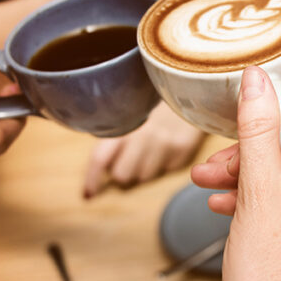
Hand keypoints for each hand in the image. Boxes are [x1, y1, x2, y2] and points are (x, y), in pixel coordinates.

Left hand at [82, 103, 204, 195]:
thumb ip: (115, 133)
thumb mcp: (131, 110)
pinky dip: (163, 163)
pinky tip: (166, 145)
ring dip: (143, 169)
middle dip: (121, 172)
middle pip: (122, 175)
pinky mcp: (182, 150)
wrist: (192, 85)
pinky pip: (165, 171)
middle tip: (127, 160)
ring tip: (150, 149)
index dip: (92, 179)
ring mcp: (164, 144)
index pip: (101, 158)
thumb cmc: (155, 101)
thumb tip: (99, 165)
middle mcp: (143, 135)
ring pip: (143, 177)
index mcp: (124, 123)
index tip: (88, 194)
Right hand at [191, 67, 280, 280]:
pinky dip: (270, 203)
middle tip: (208, 170)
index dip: (262, 113)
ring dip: (253, 179)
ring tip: (211, 194)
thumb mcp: (256, 195)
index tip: (227, 125)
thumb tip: (258, 80)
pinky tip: (233, 212)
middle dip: (250, 153)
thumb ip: (257, 132)